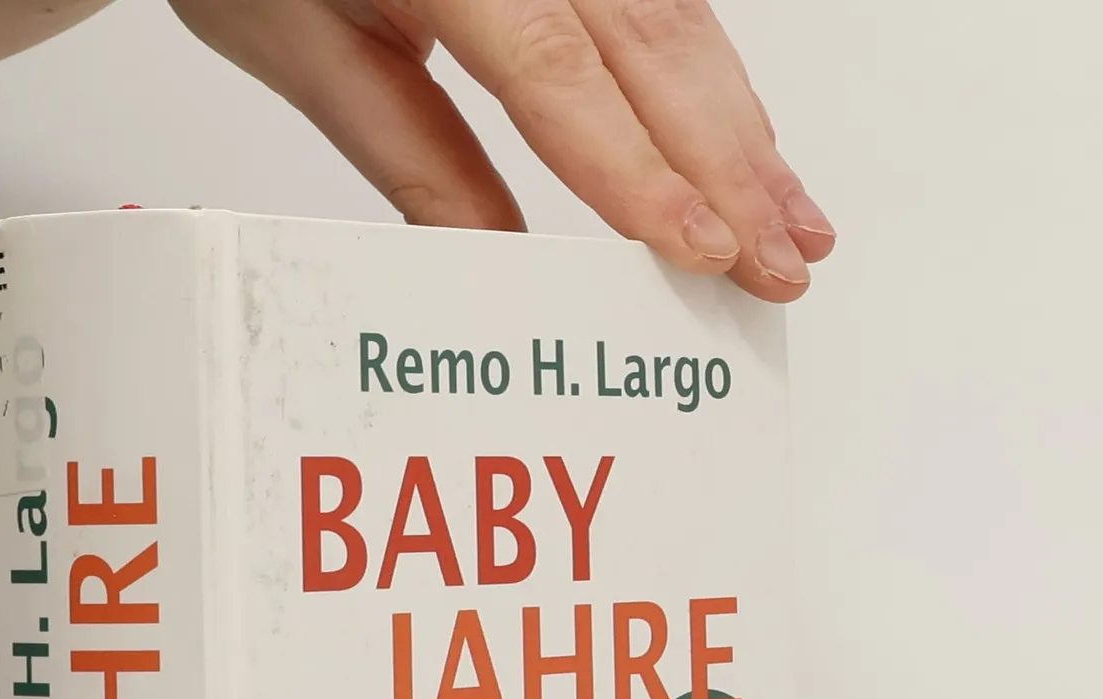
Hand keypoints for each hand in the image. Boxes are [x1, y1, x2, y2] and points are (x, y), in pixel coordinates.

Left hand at [171, 0, 831, 302]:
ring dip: (745, 132)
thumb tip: (498, 265)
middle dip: (730, 168)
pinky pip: (667, 1)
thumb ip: (412, 154)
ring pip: (680, 20)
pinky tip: (750, 146)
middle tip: (780, 268)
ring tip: (795, 227)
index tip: (701, 248)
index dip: (639, 170)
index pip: (557, 72)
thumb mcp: (307, 52)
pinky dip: (715, 82)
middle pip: (651, 44)